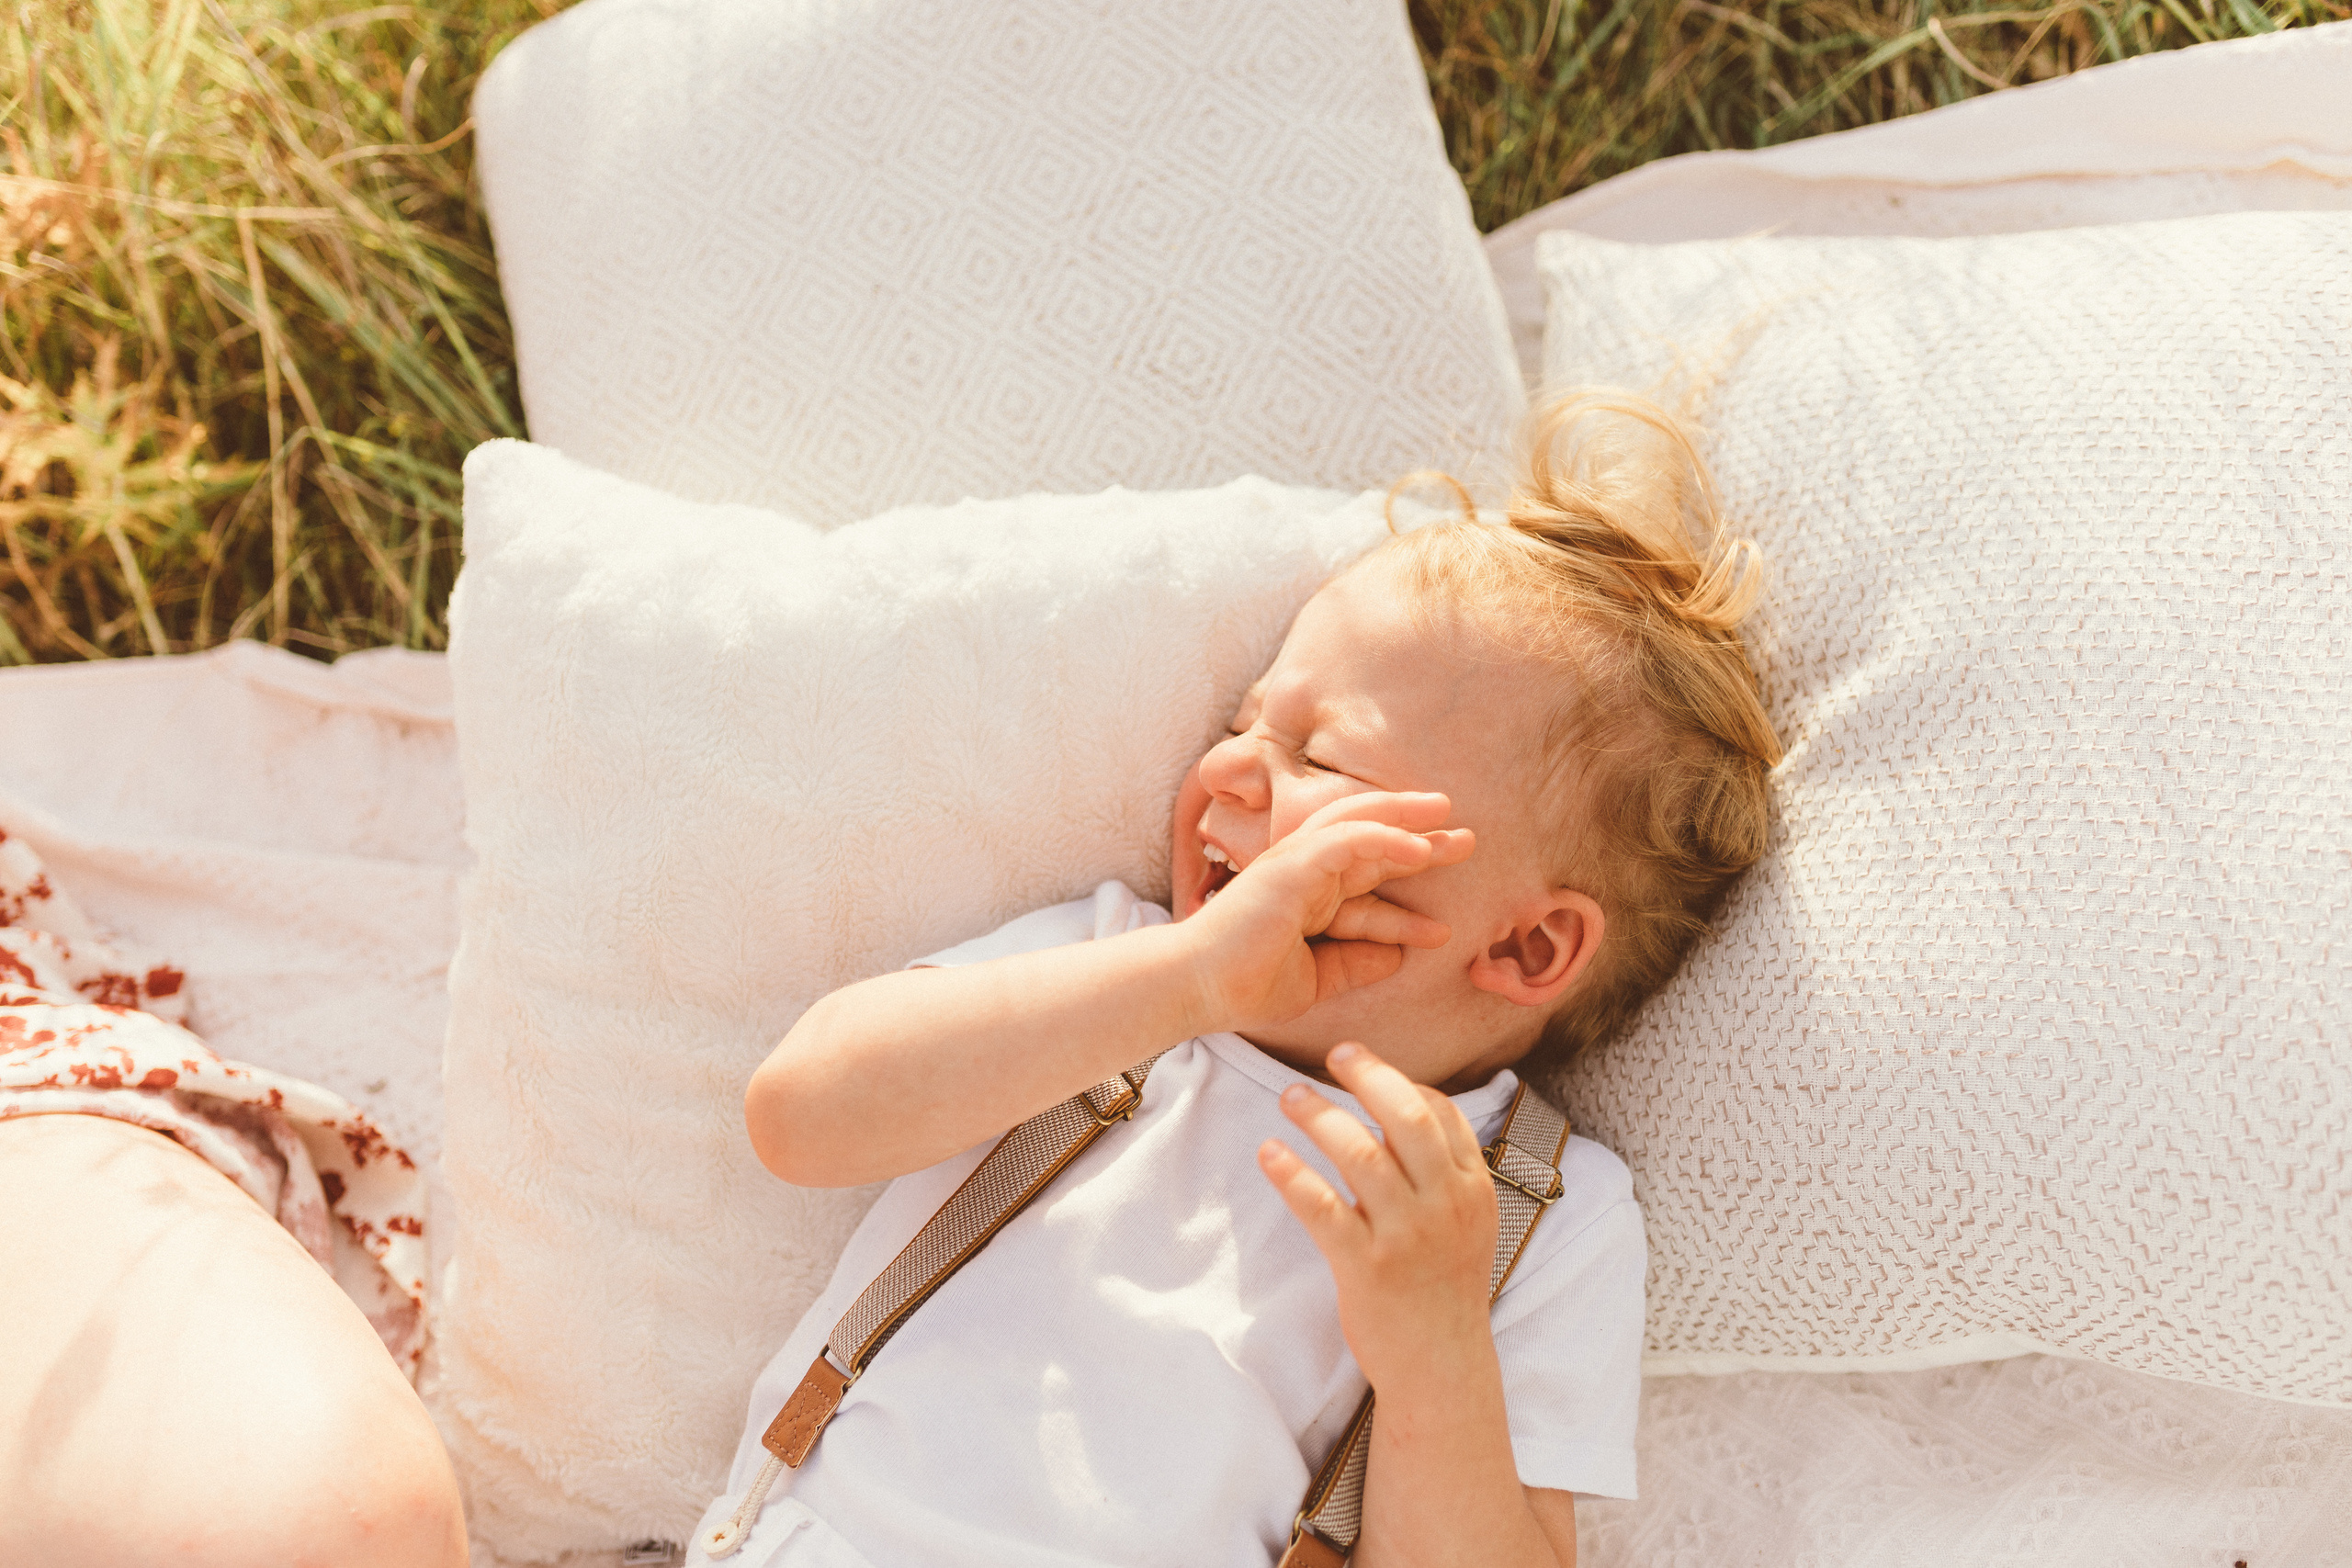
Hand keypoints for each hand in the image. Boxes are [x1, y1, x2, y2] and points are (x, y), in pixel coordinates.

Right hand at [1184, 793, 1472, 1032]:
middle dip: (1419, 838)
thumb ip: (1355, 964)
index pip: (1366, 885)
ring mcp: (1298, 863)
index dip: (1407, 905)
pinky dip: (1384, 839)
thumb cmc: (1246, 985)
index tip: (1447, 929)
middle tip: (1466, 839)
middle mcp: (1306, 872)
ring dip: (1407, 821)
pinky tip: (1418, 847)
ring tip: (1450, 819)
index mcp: (1310, 897)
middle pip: (1372, 844)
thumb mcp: (1317, 979)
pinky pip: (1347, 840)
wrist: (1200, 988)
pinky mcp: (1292, 865)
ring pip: (1360, 825)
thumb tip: (1399, 957)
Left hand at [1257, 1043, 1498, 1393]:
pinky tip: (1269, 1153)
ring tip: (1290, 1097)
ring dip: (1320, 1116)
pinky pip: (1322, 1207)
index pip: (1442, 1114)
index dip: (1401, 1081)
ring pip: (1360, 1155)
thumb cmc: (1444, 1287)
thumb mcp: (1468, 1223)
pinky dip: (1292, 1175)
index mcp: (1472, 1189)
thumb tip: (1399, 1111)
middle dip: (1368, 1076)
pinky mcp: (1366, 1267)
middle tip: (1335, 1053)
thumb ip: (1443, 1170)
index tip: (1362, 1065)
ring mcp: (1406, 1236)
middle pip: (1406, 1118)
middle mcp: (1445, 1205)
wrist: (1441, 1365)